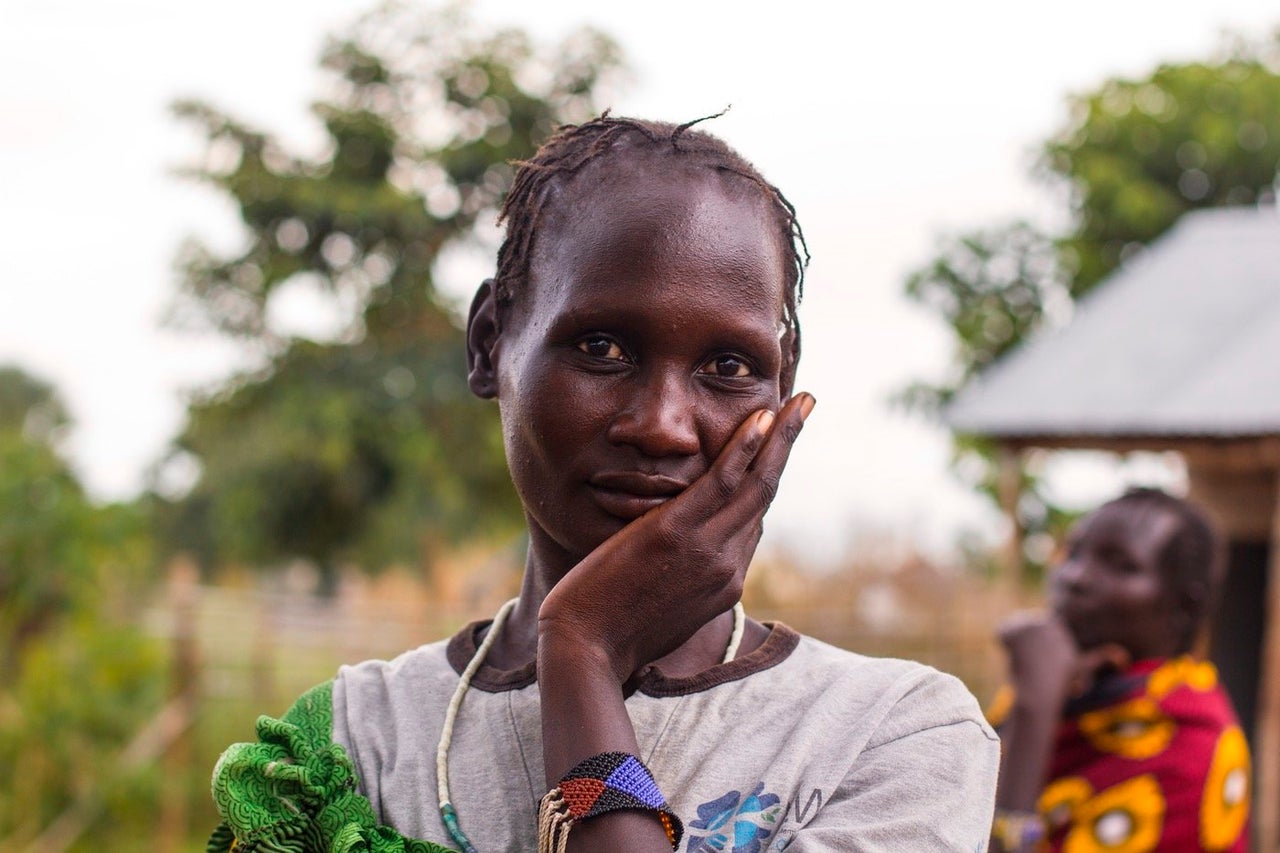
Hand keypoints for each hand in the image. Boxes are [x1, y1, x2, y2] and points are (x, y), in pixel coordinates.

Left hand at [538, 392, 814, 683]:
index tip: (773, 447)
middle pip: (765, 496)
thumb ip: (677, 588)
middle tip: (804, 408)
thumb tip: (673, 572)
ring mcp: (706, 551)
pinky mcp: (675, 534)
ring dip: (781, 437)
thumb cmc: (609, 638)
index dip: (764, 480)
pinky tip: (760, 419)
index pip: (751, 522)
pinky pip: (721, 483)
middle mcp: (727, 567)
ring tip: (798, 401)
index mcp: (723, 585)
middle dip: (788, 448)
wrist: (584, 652)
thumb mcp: (658, 616)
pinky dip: (745, 449)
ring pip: (756, 484)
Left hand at [998, 611, 1129, 705]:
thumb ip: (1102, 659)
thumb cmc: (1059, 683)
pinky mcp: (1015, 629)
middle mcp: (1047, 620)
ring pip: (1012, 629)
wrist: (1039, 693)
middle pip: (1022, 627)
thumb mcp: (1081, 668)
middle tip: (1033, 661)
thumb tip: (1124, 657)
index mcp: (1060, 626)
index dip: (1034, 644)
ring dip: (1014, 645)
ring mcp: (1031, 623)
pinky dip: (1003, 644)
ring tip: (1026, 660)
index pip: (1035, 626)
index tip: (1041, 658)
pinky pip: (1001, 633)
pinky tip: (1016, 656)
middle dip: (1023, 644)